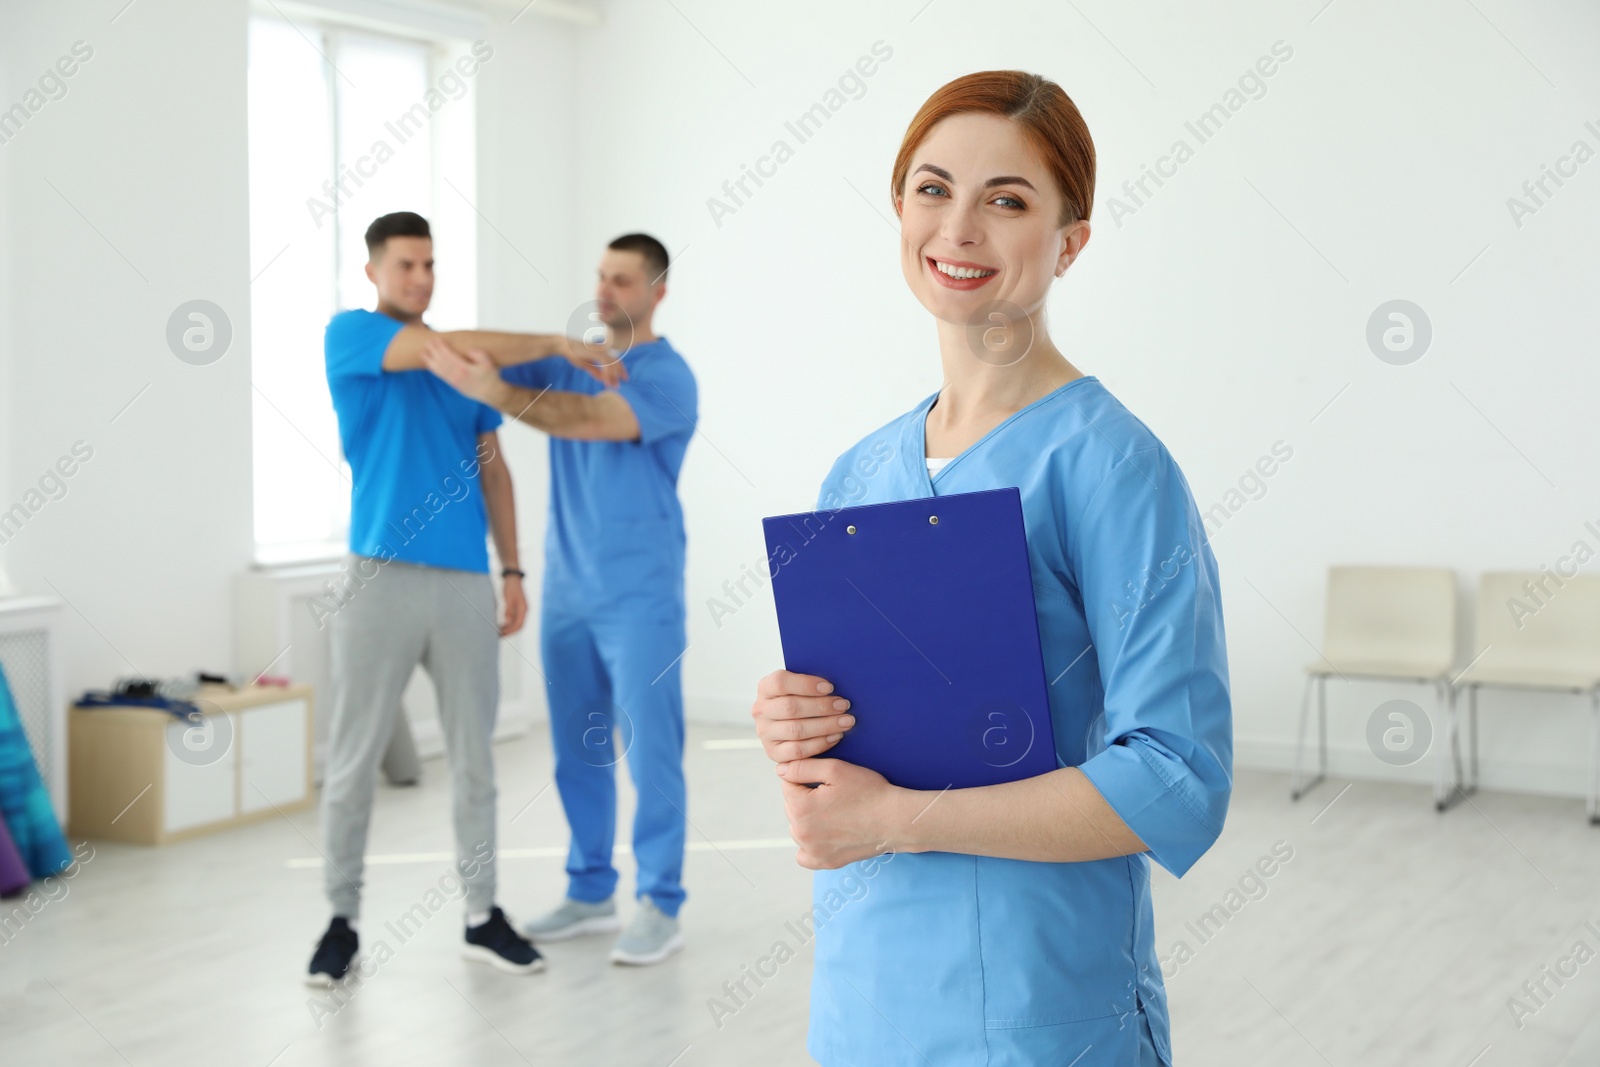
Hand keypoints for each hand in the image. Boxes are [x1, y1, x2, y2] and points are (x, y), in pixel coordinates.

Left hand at [420, 337, 506, 404]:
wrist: (491, 393)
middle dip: (434, 351)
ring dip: (430, 360)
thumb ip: (480, 355)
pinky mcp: (453, 384)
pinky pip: (441, 376)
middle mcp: (457, 375)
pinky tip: (428, 363)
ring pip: (439, 369)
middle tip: (428, 341)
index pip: (450, 356)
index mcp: (465, 369)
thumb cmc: (490, 377)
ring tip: (423, 351)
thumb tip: (470, 350)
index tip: (437, 339)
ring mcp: (454, 381)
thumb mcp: (489, 364)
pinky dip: (433, 369)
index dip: (442, 347)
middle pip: (442, 361)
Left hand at [499, 576, 526, 636]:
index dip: (510, 631)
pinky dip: (508, 624)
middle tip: (499, 636)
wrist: (513, 578)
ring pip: (517, 623)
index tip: (501, 635)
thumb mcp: (507, 598)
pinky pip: (514, 619)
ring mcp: (521, 610)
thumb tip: (507, 623)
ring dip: (509, 629)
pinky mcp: (518, 608)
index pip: (519, 625)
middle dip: (509, 632)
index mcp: (523, 609)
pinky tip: (501, 625)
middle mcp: (524, 611)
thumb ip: (508, 611)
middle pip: (519, 626)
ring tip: (499, 632)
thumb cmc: (510, 587)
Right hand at [561, 336, 627, 387]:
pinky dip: (607, 374)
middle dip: (620, 373)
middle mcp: (603, 350)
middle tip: (622, 383)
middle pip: (616, 362)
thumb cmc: (573, 354)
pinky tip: (606, 382)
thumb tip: (603, 379)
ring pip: (612, 364)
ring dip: (613, 377)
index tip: (623, 378)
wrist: (564, 346)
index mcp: (601, 352)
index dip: (620, 369)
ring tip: (613, 386)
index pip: (615, 360)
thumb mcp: (586, 365)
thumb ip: (595, 371)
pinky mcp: (596, 352)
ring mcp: (600, 350)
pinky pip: (605, 364)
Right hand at [751, 669, 855, 762]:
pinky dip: (819, 744)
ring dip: (825, 725)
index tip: (830, 687)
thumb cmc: (801, 700)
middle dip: (821, 706)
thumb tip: (833, 685)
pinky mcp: (773, 752)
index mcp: (765, 688)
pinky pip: (798, 750)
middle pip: (791, 707)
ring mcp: (765, 733)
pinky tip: (835, 736)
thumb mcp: (799, 687)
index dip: (806, 684)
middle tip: (844, 705)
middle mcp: (761, 710)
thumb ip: (810, 684)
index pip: (781, 682)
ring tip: (846, 721)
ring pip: (796, 730)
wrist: (790, 723)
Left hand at [778, 757, 902, 868]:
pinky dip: (809, 845)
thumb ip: (802, 767)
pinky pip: (803, 855)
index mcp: (800, 807)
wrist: (895, 819)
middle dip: (805, 796)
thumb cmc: (869, 792)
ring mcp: (813, 851)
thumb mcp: (835, 769)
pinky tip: (823, 834)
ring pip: (797, 827)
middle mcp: (801, 832)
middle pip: (791, 806)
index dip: (806, 776)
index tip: (826, 780)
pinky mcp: (825, 862)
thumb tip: (781, 771)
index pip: (787, 784)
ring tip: (833, 811)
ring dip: (807, 818)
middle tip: (833, 794)